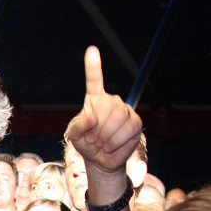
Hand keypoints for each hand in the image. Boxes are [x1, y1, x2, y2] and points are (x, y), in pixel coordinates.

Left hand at [64, 46, 141, 173]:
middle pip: (108, 107)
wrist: (100, 160)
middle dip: (98, 128)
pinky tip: (111, 147)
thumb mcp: (75, 136)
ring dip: (106, 137)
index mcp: (94, 100)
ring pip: (119, 118)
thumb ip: (79, 125)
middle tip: (93, 140)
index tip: (92, 50)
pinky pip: (128, 130)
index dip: (93, 66)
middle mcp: (111, 101)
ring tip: (101, 144)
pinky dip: (117, 142)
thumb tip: (92, 115)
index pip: (94, 80)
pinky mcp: (135, 123)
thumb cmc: (86, 144)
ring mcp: (125, 111)